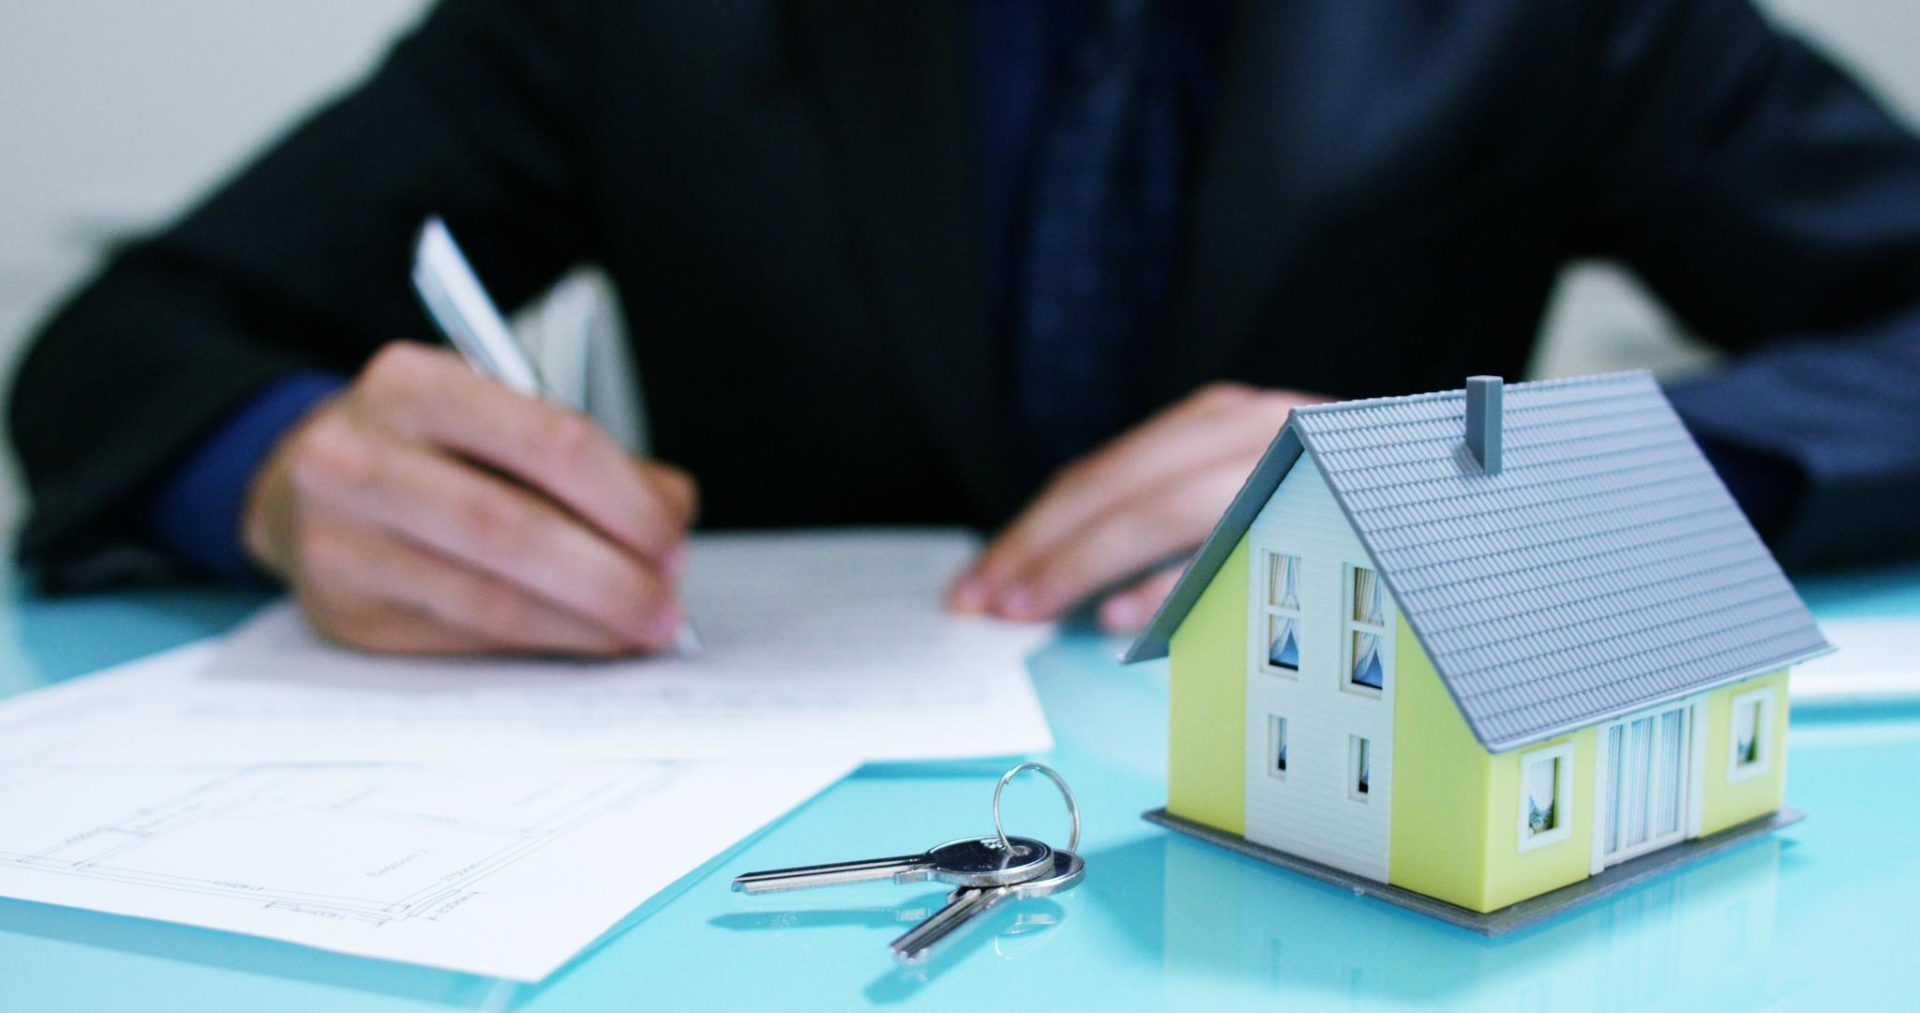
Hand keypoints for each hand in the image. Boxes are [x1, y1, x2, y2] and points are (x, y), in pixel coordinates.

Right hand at [242, 341, 696, 655]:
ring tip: (640, 627)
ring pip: (489, 597)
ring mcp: (341, 541)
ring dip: (585, 621)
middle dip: (609, 574)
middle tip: (667, 601)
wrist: (304, 485)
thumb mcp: (498, 416)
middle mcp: (357, 457)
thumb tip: (671, 515)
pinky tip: (585, 639)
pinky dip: (543, 643)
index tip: (672, 535)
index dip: (625, 498)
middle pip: (512, 527)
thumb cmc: (429, 447)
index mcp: (412, 384)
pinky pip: (465, 638)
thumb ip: (590, 458)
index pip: (547, 440)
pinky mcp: (345, 614)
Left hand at [949, 382, 1326, 633]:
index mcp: (1222, 420)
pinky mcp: (1334, 493)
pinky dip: (1178, 577)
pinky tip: (1124, 617)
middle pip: (1119, 486)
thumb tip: (1090, 600)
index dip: (1036, 530)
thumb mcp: (1252, 498)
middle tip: (986, 604)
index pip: (1104, 474)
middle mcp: (1252, 424)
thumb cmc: (1352, 502)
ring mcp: (1295, 453)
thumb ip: (1175, 535)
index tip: (981, 581)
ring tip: (1032, 608)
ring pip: (1164, 503)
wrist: (1482, 471)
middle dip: (1042, 549)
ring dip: (1087, 562)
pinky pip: (1239, 537)